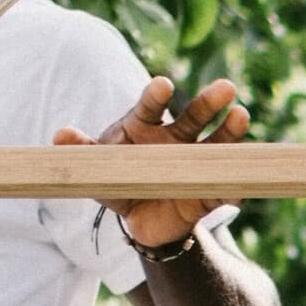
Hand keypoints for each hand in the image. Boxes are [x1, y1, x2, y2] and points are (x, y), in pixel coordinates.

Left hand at [55, 74, 249, 249]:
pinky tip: (247, 174)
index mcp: (145, 127)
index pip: (150, 106)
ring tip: (241, 116)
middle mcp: (175, 137)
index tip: (163, 86)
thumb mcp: (98, 170)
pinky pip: (225, 183)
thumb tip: (59, 136)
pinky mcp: (210, 189)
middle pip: (193, 116)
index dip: (156, 96)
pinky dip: (235, 180)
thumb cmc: (119, 181)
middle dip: (209, 102)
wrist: (144, 220)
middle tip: (227, 89)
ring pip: (217, 142)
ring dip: (230, 129)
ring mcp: (196, 161)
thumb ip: (83, 152)